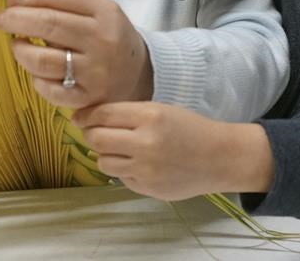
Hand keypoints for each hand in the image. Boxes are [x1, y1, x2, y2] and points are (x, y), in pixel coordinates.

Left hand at [0, 0, 152, 107]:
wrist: (139, 74)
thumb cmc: (107, 36)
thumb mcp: (98, 9)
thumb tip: (17, 1)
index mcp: (105, 12)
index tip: (11, 1)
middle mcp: (101, 40)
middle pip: (49, 25)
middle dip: (16, 20)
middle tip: (1, 20)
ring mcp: (95, 72)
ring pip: (42, 60)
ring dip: (20, 50)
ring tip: (18, 46)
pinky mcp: (87, 98)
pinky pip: (49, 90)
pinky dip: (36, 80)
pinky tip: (37, 72)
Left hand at [71, 102, 275, 200]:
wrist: (219, 158)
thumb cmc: (189, 128)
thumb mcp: (160, 110)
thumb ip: (127, 114)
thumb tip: (88, 119)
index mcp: (149, 116)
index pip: (103, 114)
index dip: (86, 115)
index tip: (81, 117)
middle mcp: (145, 142)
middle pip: (96, 138)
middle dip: (91, 134)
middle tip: (96, 132)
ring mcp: (145, 169)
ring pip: (103, 161)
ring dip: (106, 154)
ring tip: (120, 149)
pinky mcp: (147, 188)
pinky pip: (120, 177)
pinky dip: (123, 169)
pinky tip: (139, 163)